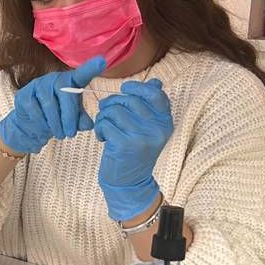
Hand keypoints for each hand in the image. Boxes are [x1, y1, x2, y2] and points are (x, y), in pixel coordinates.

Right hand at [0, 56, 106, 153]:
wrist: (32, 124)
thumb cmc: (57, 117)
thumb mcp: (73, 119)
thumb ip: (82, 121)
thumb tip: (87, 124)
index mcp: (71, 82)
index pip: (82, 74)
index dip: (91, 68)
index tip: (101, 62)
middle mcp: (55, 78)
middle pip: (65, 93)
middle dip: (69, 117)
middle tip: (71, 134)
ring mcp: (38, 84)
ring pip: (49, 103)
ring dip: (56, 123)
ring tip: (60, 135)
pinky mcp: (24, 94)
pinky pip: (34, 109)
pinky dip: (41, 122)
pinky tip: (44, 128)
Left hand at [94, 79, 173, 221]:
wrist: (130, 183)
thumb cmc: (134, 152)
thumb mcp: (147, 128)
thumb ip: (150, 106)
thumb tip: (156, 81)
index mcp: (165, 122)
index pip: (155, 94)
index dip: (137, 88)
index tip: (124, 91)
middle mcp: (157, 128)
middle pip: (129, 100)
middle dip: (111, 104)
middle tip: (107, 116)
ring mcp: (142, 136)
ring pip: (114, 110)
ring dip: (103, 118)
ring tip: (105, 129)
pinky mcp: (126, 145)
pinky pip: (105, 124)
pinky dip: (100, 129)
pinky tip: (103, 138)